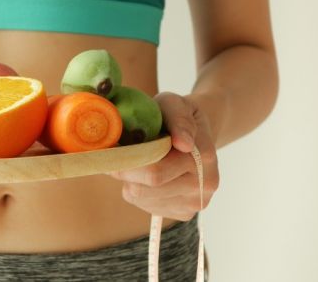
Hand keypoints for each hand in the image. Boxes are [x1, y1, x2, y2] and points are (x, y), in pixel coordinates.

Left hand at [105, 92, 219, 220]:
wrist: (195, 134)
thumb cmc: (177, 116)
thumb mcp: (174, 104)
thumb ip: (177, 118)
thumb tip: (183, 143)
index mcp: (204, 156)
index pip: (156, 172)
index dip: (128, 162)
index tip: (112, 149)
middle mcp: (205, 184)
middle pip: (148, 187)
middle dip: (126, 171)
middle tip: (116, 154)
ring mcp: (196, 202)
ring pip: (143, 198)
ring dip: (131, 180)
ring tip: (139, 161)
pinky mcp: (184, 213)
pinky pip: (147, 206)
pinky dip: (138, 190)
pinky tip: (147, 176)